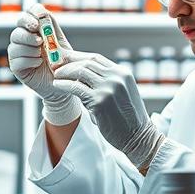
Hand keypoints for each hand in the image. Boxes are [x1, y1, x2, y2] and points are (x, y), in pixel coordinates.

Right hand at [9, 5, 82, 124]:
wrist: (63, 84)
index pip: (29, 13)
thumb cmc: (62, 63)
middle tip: (38, 36)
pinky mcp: (16, 66)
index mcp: (35, 30)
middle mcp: (24, 39)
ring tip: (42, 54)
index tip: (40, 19)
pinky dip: (29, 60)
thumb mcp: (60, 43)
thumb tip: (45, 13)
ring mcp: (18, 52)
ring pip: (16, 42)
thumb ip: (52, 28)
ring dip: (30, 47)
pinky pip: (17, 59)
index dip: (32, 13)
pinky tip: (38, 63)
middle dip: (27, 28)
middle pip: (19, 25)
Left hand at [51, 54, 163, 170]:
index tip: (67, 58)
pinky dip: (64, 85)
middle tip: (57, 64)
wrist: (138, 137)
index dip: (79, 56)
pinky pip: (76, 87)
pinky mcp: (99, 101)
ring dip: (65, 72)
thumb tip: (83, 77)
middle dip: (69, 62)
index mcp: (123, 73)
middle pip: (87, 62)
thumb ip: (107, 82)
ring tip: (56, 75)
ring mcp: (108, 88)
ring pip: (80, 72)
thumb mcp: (122, 93)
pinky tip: (57, 85)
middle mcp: (117, 77)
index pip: (97, 58)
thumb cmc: (128, 118)